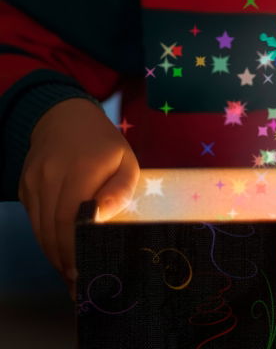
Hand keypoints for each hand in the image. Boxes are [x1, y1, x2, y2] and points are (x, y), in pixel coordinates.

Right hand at [17, 97, 139, 301]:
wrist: (65, 118)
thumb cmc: (103, 145)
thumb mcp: (126, 160)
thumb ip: (121, 190)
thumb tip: (102, 217)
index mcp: (81, 168)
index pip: (71, 219)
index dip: (75, 249)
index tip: (86, 272)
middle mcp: (51, 175)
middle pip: (52, 230)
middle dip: (65, 261)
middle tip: (80, 282)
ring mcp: (34, 181)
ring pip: (39, 230)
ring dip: (54, 255)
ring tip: (71, 273)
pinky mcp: (24, 187)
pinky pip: (34, 221)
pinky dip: (46, 239)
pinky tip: (59, 250)